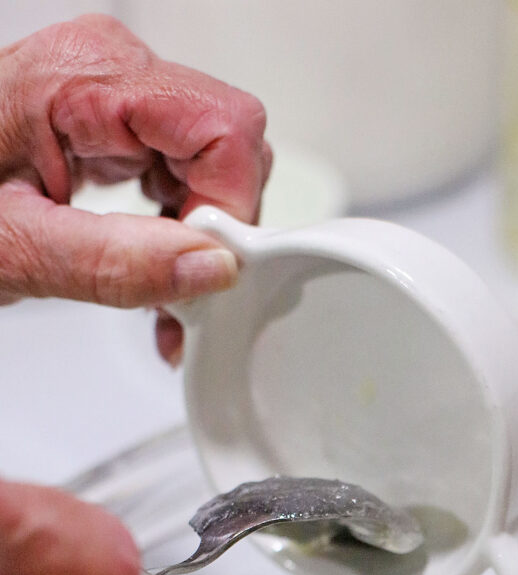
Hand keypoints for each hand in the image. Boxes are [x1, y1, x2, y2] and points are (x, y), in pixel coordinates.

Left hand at [0, 14, 271, 359]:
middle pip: (229, 143)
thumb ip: (115, 262)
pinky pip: (183, 168)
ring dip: (203, 237)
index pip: (222, 130)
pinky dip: (181, 227)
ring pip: (216, 162)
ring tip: (163, 294)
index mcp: (85, 79)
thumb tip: (210, 266)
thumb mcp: (16, 247)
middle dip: (220, 229)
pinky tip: (155, 266)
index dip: (229, 208)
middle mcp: (109, 70)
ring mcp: (114, 91)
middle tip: (181, 293)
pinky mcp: (113, 120)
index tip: (207, 270)